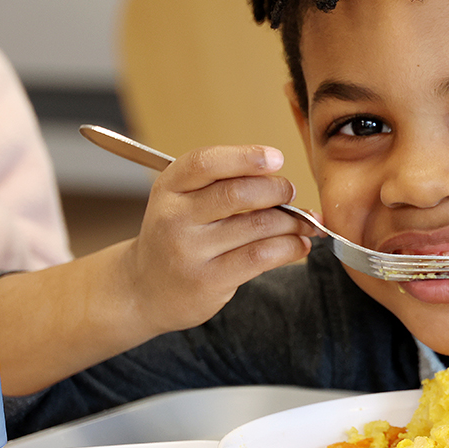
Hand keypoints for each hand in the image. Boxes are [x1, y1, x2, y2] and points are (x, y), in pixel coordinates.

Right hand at [118, 144, 316, 331]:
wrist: (144, 290)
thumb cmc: (175, 237)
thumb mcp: (182, 202)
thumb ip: (221, 186)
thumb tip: (283, 181)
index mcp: (169, 188)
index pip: (206, 163)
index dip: (246, 157)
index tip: (276, 158)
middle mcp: (175, 218)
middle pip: (238, 193)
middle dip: (276, 189)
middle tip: (289, 192)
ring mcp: (190, 251)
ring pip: (257, 226)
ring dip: (292, 222)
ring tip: (304, 222)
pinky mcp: (208, 280)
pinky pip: (261, 256)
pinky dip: (290, 247)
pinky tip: (299, 245)